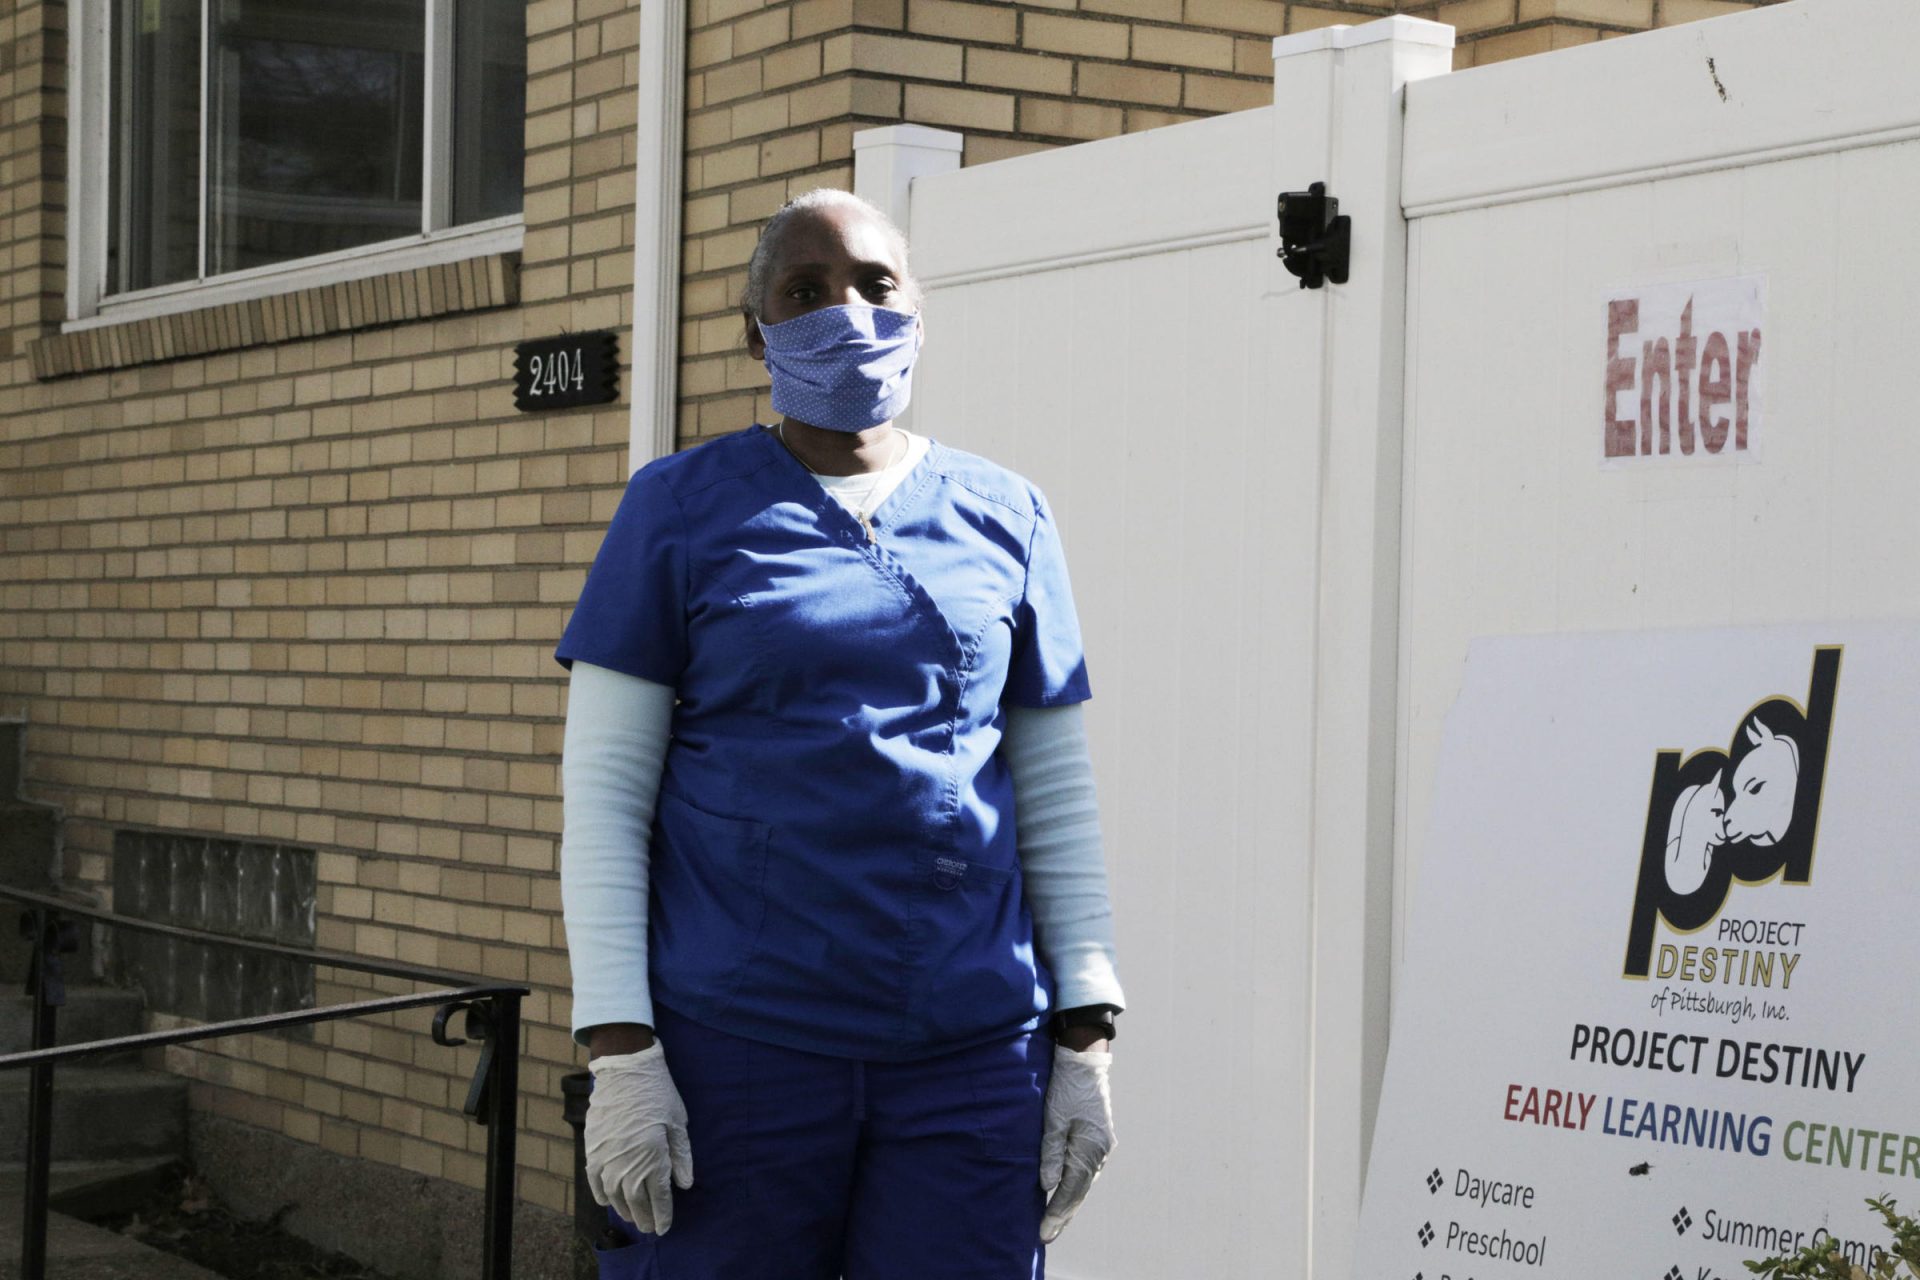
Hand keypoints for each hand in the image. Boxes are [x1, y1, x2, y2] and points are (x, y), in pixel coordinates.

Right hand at [585, 1041, 694, 1233]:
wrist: (625, 1070)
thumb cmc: (657, 1093)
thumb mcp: (678, 1122)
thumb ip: (681, 1156)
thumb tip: (685, 1185)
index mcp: (653, 1157)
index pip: (659, 1197)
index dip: (663, 1215)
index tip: (665, 1228)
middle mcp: (627, 1163)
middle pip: (636, 1202)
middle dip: (644, 1217)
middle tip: (650, 1228)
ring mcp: (606, 1158)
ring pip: (614, 1195)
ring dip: (624, 1210)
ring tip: (633, 1217)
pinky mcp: (592, 1149)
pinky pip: (594, 1180)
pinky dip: (601, 1194)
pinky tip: (607, 1202)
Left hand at [1038, 1043, 1113, 1242]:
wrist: (1084, 1062)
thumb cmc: (1066, 1088)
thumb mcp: (1054, 1119)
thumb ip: (1051, 1152)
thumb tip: (1047, 1185)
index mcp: (1090, 1149)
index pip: (1071, 1190)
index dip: (1056, 1212)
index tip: (1043, 1231)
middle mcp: (1100, 1152)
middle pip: (1079, 1191)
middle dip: (1062, 1215)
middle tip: (1047, 1235)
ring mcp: (1102, 1147)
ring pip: (1083, 1182)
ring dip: (1068, 1203)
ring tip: (1054, 1222)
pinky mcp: (1098, 1139)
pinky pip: (1085, 1170)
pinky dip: (1073, 1186)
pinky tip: (1064, 1194)